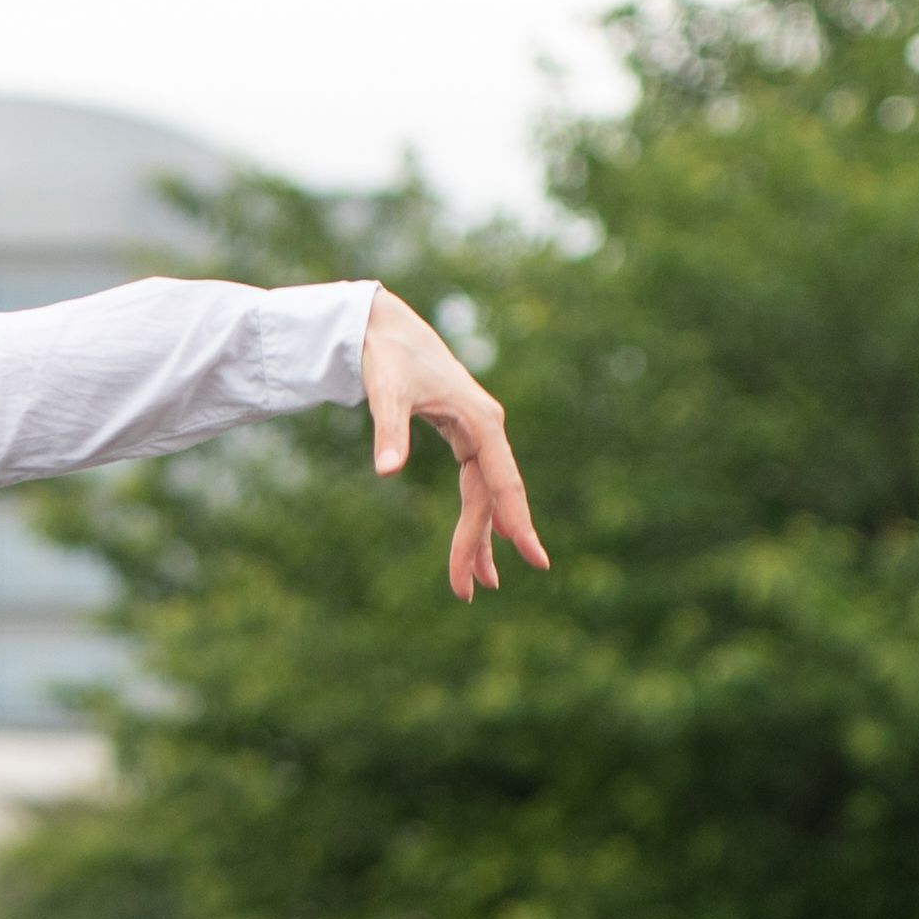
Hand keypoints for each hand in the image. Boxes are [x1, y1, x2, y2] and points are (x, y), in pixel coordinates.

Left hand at [363, 292, 545, 599]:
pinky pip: (475, 486)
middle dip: (480, 545)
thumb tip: (386, 472)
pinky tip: (478, 546)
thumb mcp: (386, 393)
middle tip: (470, 592)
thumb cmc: (388, 356)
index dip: (517, 522)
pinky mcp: (463, 436)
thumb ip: (389, 432)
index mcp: (482, 422)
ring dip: (479, 539)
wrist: (385, 327)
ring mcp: (477, 434)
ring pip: (483, 496)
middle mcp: (487, 430)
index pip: (503, 482)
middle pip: (489, 498)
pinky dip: (474, 516)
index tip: (533, 558)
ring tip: (476, 585)